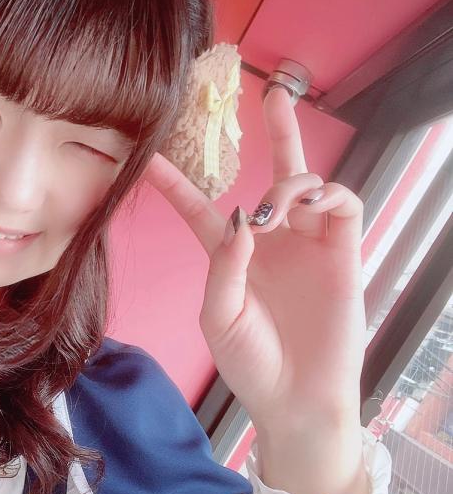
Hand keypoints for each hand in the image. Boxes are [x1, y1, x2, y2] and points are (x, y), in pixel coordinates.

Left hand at [145, 87, 368, 493]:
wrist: (294, 398)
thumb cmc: (249, 362)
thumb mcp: (219, 314)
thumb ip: (226, 264)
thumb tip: (241, 216)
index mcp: (229, 255)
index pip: (199, 208)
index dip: (174, 183)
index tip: (149, 156)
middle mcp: (269, 241)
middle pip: (270, 176)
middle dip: (274, 134)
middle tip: (270, 95)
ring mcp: (307, 245)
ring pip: (309, 185)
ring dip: (291, 181)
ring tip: (275, 208)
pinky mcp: (343, 253)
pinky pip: (344, 205)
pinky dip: (328, 194)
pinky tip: (307, 205)